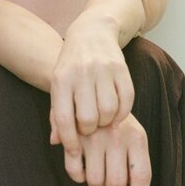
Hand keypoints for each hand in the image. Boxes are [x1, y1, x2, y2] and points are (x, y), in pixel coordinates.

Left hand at [49, 21, 134, 158]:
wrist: (91, 33)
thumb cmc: (71, 67)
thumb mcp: (58, 86)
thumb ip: (57, 115)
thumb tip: (57, 142)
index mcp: (61, 80)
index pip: (64, 118)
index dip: (69, 140)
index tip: (74, 152)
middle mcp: (82, 73)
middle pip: (88, 118)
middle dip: (89, 130)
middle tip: (89, 128)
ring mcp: (103, 70)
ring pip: (108, 111)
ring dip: (106, 122)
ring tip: (101, 120)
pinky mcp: (122, 69)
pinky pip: (127, 100)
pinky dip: (122, 113)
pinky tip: (115, 114)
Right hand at [52, 112, 151, 185]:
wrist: (90, 90)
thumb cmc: (117, 123)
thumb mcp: (133, 135)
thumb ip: (137, 164)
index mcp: (137, 137)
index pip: (141, 175)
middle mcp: (117, 137)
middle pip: (116, 183)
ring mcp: (95, 138)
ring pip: (94, 180)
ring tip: (97, 183)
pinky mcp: (75, 138)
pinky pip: (75, 171)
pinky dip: (78, 177)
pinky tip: (82, 173)